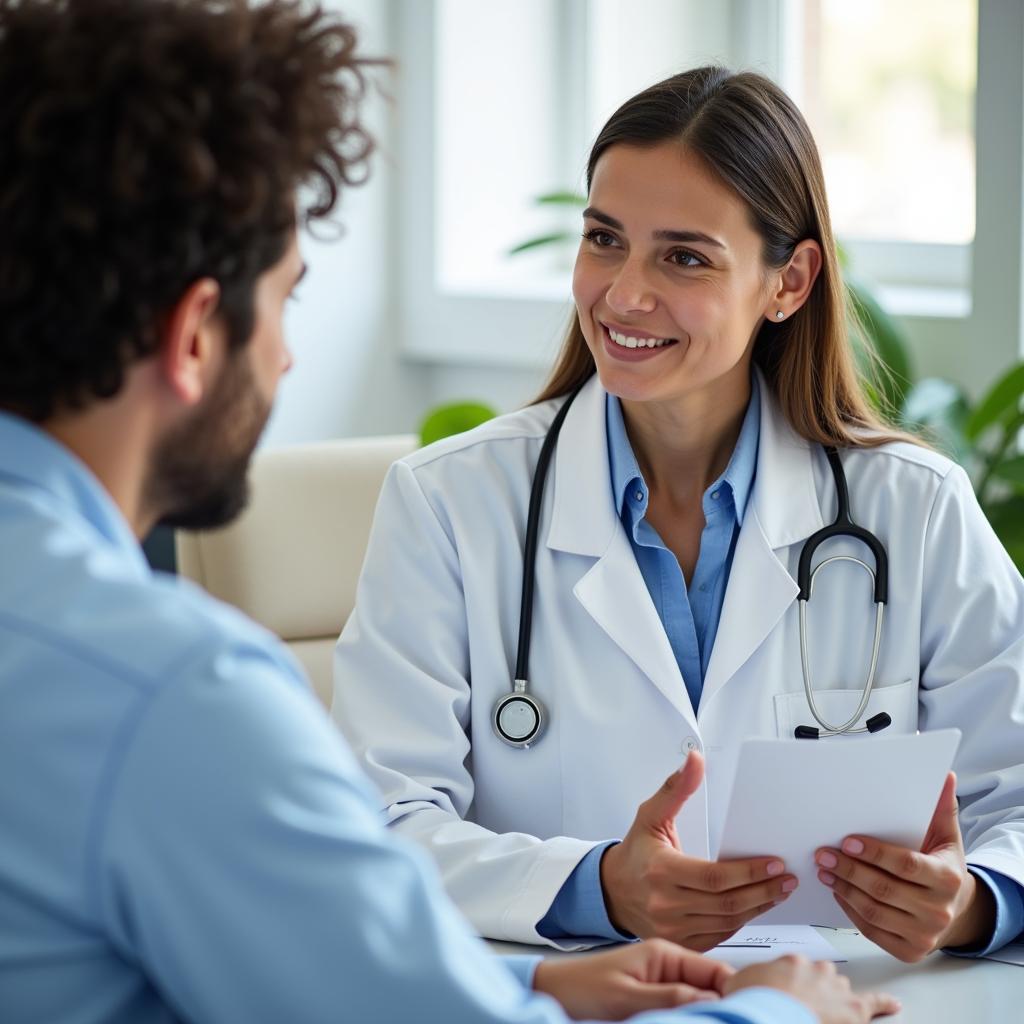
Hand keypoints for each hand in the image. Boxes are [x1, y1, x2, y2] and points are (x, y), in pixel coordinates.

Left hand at [532, 938, 732, 1020]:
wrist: (553, 990)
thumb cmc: (581, 989)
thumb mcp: (626, 997)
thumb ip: (668, 997)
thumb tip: (711, 1002)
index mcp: (663, 953)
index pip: (715, 970)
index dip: (738, 988)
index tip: (755, 1006)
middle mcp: (667, 963)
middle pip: (714, 984)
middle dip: (730, 1000)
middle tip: (744, 1015)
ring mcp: (663, 978)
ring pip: (702, 996)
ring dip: (714, 1008)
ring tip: (730, 1016)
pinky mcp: (655, 993)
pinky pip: (686, 1003)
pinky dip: (697, 1011)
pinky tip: (704, 1017)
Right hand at [600, 752, 797, 950]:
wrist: (613, 891)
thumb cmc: (635, 853)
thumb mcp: (651, 815)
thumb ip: (676, 788)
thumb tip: (695, 761)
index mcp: (662, 871)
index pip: (715, 877)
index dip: (749, 872)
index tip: (775, 863)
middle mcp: (667, 904)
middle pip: (728, 903)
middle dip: (764, 890)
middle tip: (787, 878)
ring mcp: (674, 928)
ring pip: (729, 922)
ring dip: (759, 906)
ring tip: (779, 890)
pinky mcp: (682, 942)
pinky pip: (721, 935)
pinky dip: (742, 921)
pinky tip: (756, 906)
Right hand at [725, 955, 899, 1022]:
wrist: (771, 1016)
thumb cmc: (756, 1005)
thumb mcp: (737, 985)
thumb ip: (742, 980)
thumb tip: (731, 983)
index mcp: (791, 962)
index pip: (797, 970)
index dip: (792, 986)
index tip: (785, 994)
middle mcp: (816, 970)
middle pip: (822, 978)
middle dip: (816, 991)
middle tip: (803, 1008)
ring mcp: (835, 989)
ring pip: (842, 991)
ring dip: (838, 1001)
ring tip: (828, 1015)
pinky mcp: (854, 1010)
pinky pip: (874, 1003)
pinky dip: (884, 1003)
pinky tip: (894, 1005)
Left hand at [815, 772, 995, 961]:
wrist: (956, 909)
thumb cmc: (943, 865)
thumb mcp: (946, 835)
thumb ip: (941, 806)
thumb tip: (944, 774)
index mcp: (947, 879)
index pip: (905, 864)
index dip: (874, 853)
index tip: (847, 840)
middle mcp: (938, 911)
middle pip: (883, 889)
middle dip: (848, 868)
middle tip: (822, 852)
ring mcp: (923, 935)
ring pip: (873, 910)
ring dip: (843, 887)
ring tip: (824, 868)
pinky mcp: (908, 951)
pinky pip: (871, 929)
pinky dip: (849, 909)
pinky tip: (837, 890)